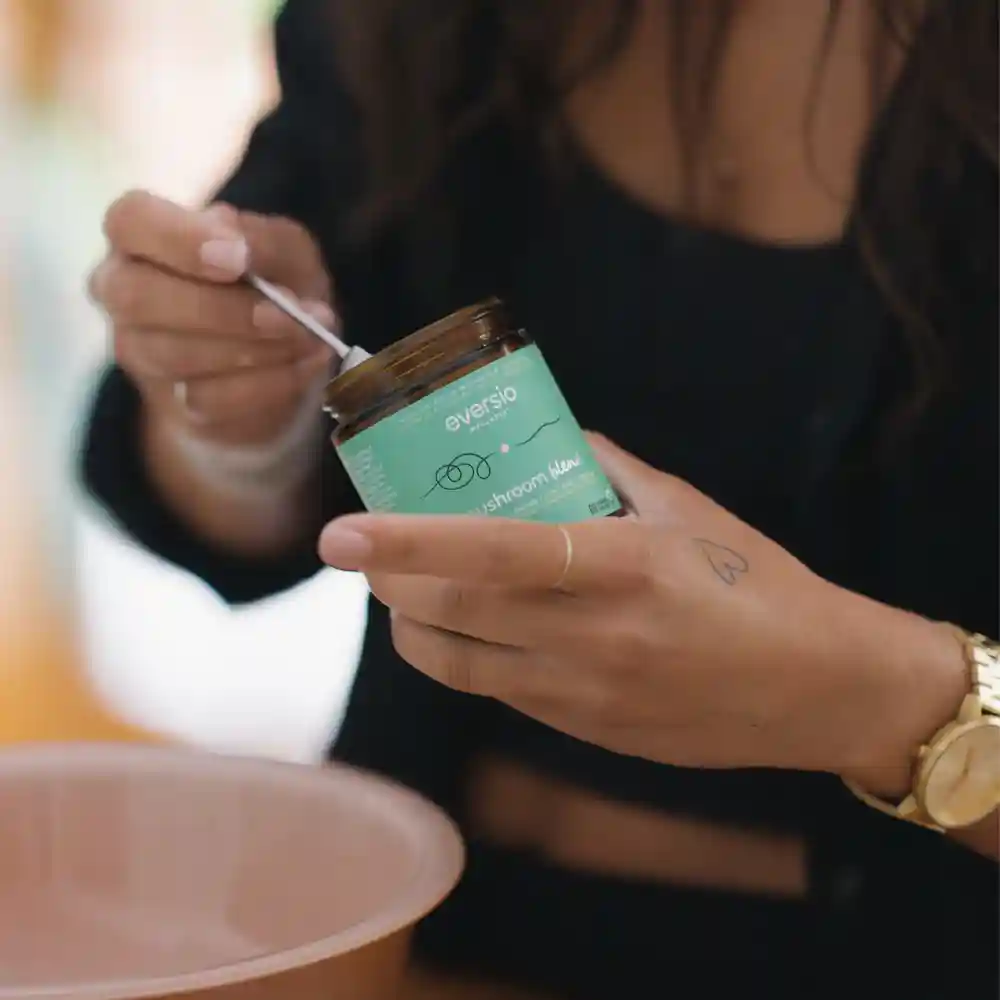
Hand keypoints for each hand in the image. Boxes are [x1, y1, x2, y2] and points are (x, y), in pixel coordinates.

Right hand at [89, 190, 335, 447]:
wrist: (285, 350)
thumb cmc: (273, 279)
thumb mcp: (282, 246)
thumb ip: (263, 241)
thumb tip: (244, 252)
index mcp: (142, 234)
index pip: (130, 222)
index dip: (177, 240)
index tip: (236, 258)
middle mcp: (123, 290)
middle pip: (138, 297)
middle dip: (222, 309)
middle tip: (287, 312)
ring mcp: (140, 351)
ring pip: (174, 355)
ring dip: (253, 349)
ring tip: (309, 336)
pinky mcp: (173, 401)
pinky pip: (209, 399)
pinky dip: (269, 383)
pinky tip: (306, 364)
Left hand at [320, 434, 965, 788]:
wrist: (819, 688)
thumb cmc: (761, 585)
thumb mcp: (689, 510)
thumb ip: (611, 470)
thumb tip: (553, 444)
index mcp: (619, 567)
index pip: (486, 554)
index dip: (405, 544)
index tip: (339, 534)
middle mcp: (590, 638)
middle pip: (449, 616)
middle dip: (389, 584)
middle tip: (368, 553)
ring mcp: (582, 697)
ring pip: (456, 667)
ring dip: (412, 627)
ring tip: (407, 593)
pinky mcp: (584, 732)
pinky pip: (497, 694)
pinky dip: (463, 658)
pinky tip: (474, 629)